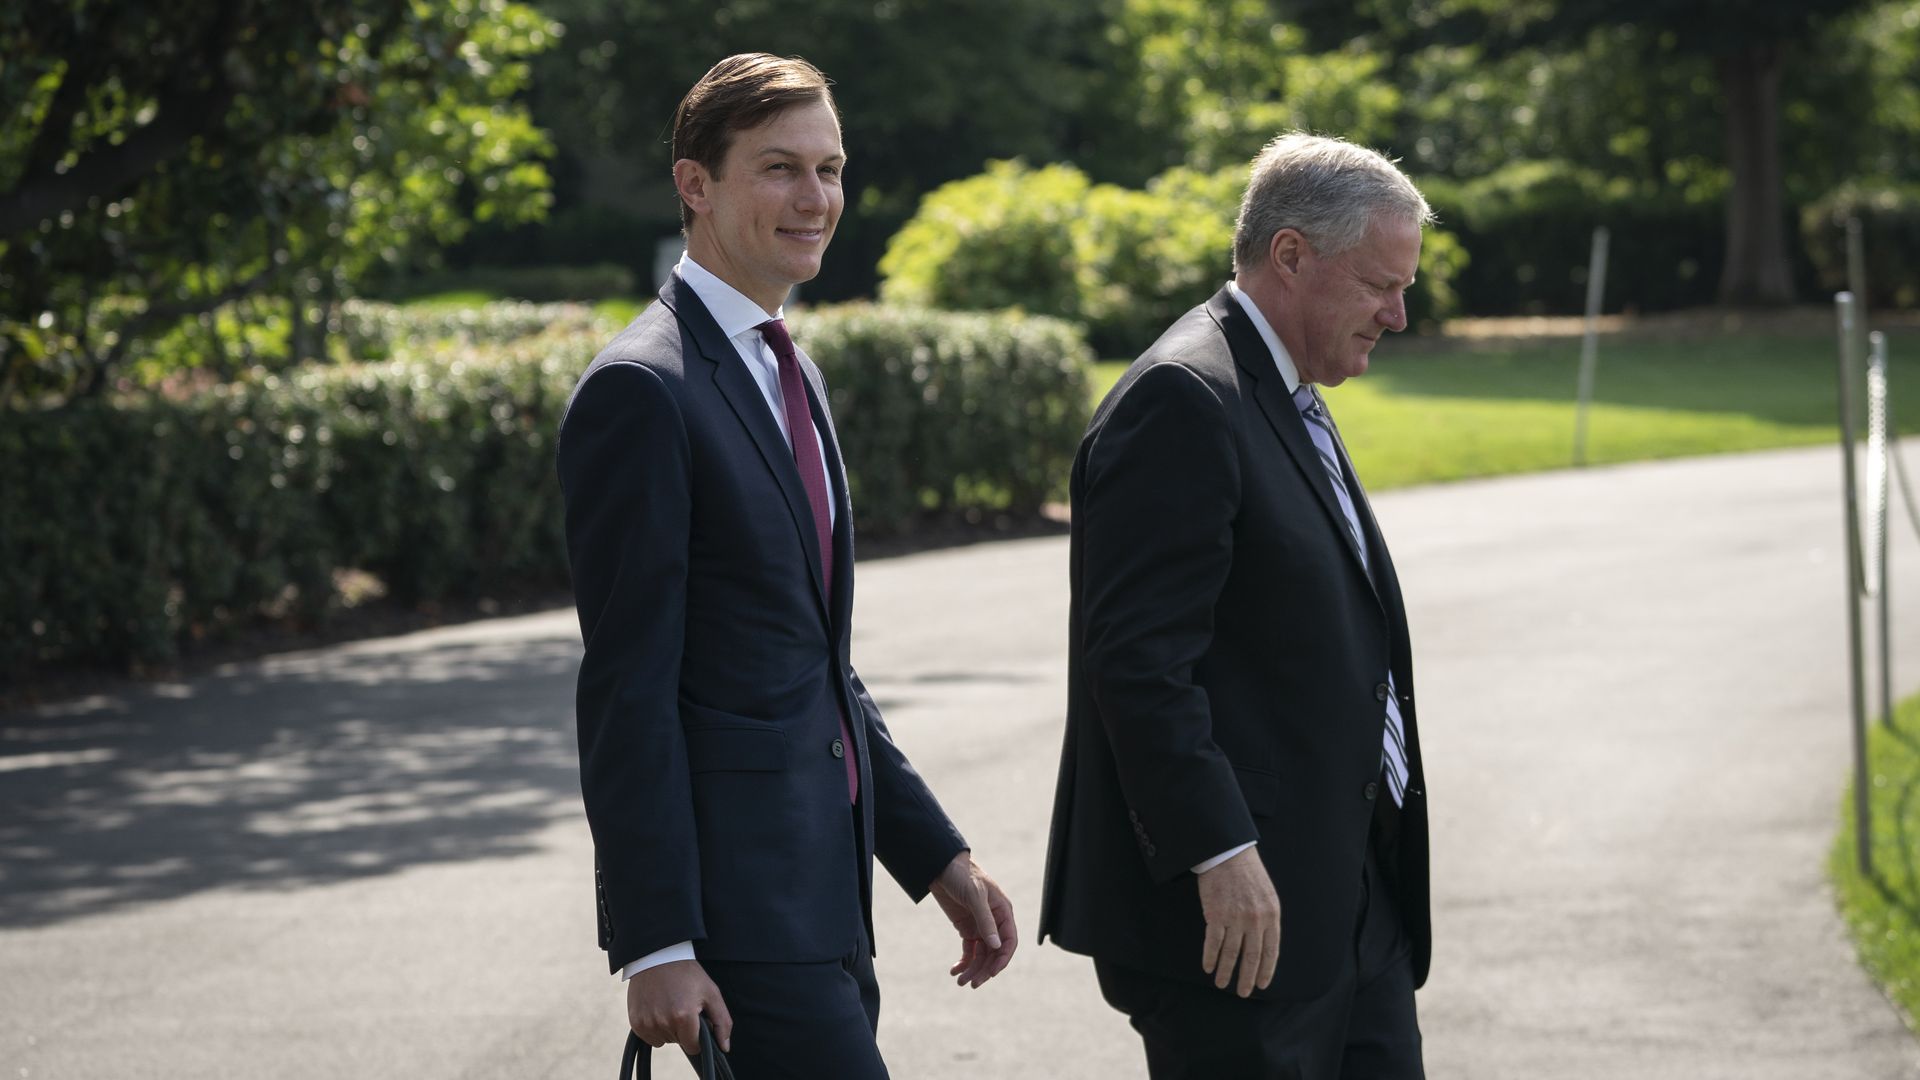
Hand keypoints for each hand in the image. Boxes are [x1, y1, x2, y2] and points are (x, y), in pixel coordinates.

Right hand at [627, 959, 732, 1056]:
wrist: (658, 957)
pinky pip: (648, 1037)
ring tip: (669, 1005)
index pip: (693, 1047)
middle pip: (678, 1042)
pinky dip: (654, 1027)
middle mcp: (664, 1023)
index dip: (697, 1036)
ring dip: (668, 1029)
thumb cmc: (688, 975)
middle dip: (683, 1030)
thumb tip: (725, 1048)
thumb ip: (722, 1022)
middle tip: (682, 1006)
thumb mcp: (711, 993)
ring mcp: (647, 1023)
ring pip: (663, 1040)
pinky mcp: (635, 1022)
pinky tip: (657, 1008)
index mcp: (684, 1018)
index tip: (695, 1020)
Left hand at [928, 851, 1018, 987]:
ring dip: (973, 969)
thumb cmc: (962, 875)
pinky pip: (969, 950)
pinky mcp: (966, 928)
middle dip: (984, 969)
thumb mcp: (975, 896)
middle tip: (972, 984)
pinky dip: (963, 962)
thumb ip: (986, 921)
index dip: (1002, 959)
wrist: (940, 866)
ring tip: (960, 982)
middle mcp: (994, 922)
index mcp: (1003, 912)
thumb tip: (997, 946)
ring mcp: (980, 926)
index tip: (991, 974)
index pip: (1009, 941)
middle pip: (994, 952)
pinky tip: (955, 971)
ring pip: (981, 954)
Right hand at [1196, 846, 1279, 997]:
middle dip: (1246, 978)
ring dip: (1225, 971)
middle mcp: (1256, 920)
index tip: (1261, 985)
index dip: (1265, 971)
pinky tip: (1207, 967)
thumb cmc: (1248, 873)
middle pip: (1251, 957)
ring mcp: (1236, 918)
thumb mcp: (1267, 895)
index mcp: (1272, 916)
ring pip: (1231, 954)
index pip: (1271, 952)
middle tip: (1242, 993)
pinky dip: (1210, 957)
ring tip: (1221, 984)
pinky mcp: (1216, 914)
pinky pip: (1213, 943)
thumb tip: (1264, 944)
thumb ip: (1267, 919)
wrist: (1228, 853)